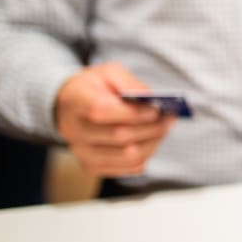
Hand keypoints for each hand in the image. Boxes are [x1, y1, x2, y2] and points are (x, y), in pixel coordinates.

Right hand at [55, 63, 174, 177]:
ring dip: (153, 142)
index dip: (132, 113)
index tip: (155, 109)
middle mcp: (74, 131)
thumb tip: (151, 99)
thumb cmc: (94, 86)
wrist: (71, 106)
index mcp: (75, 102)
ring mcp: (82, 152)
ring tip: (164, 128)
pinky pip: (128, 168)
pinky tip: (152, 140)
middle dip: (151, 127)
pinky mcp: (93, 166)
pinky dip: (147, 154)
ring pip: (127, 156)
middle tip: (170, 118)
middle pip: (119, 136)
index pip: (101, 111)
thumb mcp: (109, 73)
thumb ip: (129, 83)